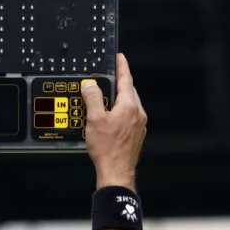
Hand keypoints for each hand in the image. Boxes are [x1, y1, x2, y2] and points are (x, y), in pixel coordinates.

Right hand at [80, 54, 146, 189]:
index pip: (126, 79)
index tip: (120, 58)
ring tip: (103, 99)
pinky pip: (128, 116)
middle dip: (118, 83)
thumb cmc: (107, 149)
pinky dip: (119, 111)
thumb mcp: (94, 119)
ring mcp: (139, 125)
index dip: (122, 66)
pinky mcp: (136, 134)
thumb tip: (90, 85)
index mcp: (129, 106)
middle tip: (107, 77)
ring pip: (128, 104)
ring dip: (117, 99)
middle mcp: (137, 114)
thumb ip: (92, 98)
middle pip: (128, 91)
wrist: (116, 172)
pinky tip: (108, 118)